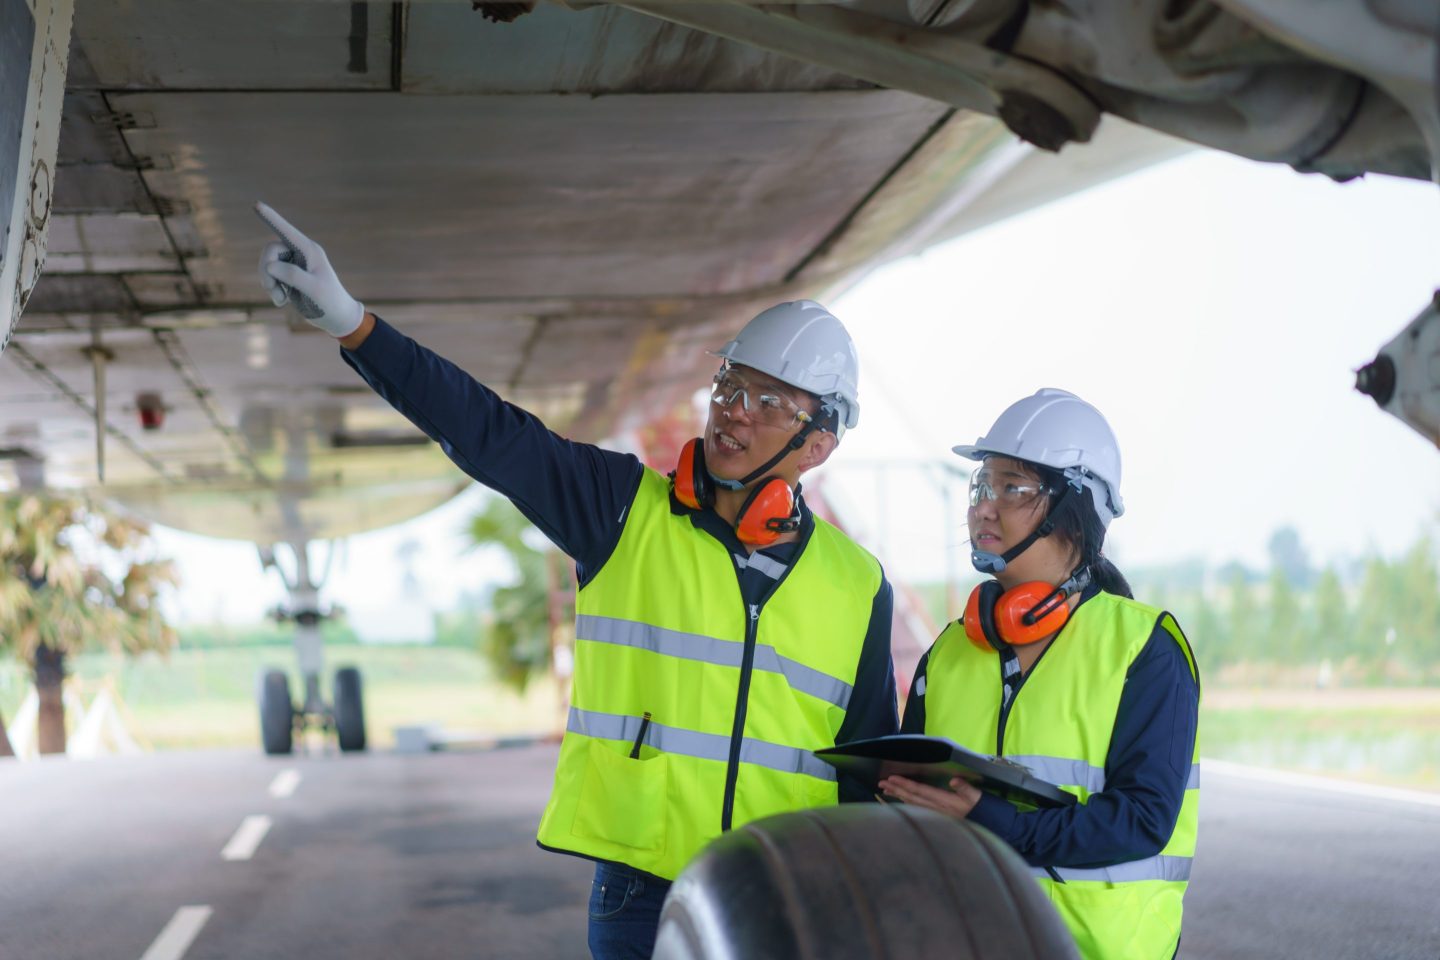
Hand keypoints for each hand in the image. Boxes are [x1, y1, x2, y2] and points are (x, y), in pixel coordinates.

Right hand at [255, 201, 364, 337]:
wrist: (336, 318)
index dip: (270, 218)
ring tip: (281, 299)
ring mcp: (293, 265)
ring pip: (267, 265)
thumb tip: (270, 265)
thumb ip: (293, 276)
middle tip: (272, 289)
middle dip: (266, 270)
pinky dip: (272, 289)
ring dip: (268, 282)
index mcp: (309, 250)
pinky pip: (269, 277)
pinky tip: (282, 301)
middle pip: (270, 251)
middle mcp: (300, 254)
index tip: (256, 204)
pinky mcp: (288, 277)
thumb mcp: (313, 289)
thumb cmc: (330, 302)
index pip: (286, 231)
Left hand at [879, 774, 982, 818]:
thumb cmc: (980, 808)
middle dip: (895, 789)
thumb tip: (954, 781)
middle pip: (911, 797)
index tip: (892, 778)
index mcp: (944, 801)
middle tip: (880, 783)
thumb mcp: (976, 796)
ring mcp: (935, 814)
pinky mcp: (935, 817)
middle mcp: (936, 808)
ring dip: (898, 796)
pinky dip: (906, 804)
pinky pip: (917, 810)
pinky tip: (899, 801)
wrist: (986, 826)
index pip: (919, 791)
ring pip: (912, 804)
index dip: (905, 784)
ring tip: (885, 790)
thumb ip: (965, 788)